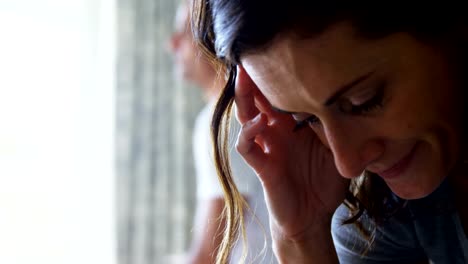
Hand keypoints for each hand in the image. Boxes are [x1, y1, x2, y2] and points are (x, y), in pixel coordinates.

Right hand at [235, 66, 348, 241]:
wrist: (313, 217)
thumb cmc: (325, 184)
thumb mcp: (343, 154)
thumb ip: (354, 136)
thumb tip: (381, 119)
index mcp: (293, 124)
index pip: (282, 93)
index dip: (280, 73)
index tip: (286, 49)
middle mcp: (277, 130)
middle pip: (259, 96)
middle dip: (256, 75)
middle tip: (255, 51)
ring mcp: (267, 146)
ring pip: (246, 115)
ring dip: (244, 96)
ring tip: (244, 76)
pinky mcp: (262, 165)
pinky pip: (247, 146)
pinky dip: (249, 133)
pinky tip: (258, 122)